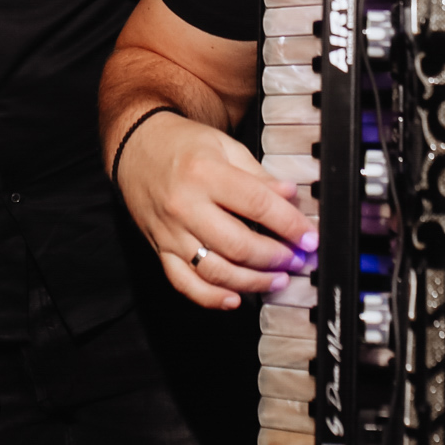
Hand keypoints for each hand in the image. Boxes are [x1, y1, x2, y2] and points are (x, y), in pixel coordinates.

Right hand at [113, 109, 315, 310]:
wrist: (135, 147)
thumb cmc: (182, 144)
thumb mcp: (224, 146)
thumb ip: (257, 175)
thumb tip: (290, 196)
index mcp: (205, 173)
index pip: (258, 204)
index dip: (290, 224)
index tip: (309, 237)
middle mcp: (185, 205)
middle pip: (239, 245)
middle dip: (276, 258)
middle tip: (297, 260)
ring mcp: (171, 232)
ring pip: (215, 271)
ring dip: (253, 282)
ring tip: (277, 279)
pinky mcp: (160, 249)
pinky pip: (185, 283)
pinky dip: (211, 298)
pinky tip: (235, 299)